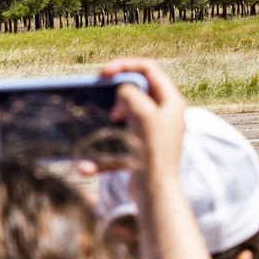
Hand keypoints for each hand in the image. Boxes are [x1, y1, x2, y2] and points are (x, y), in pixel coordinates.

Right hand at [101, 58, 185, 182]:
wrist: (155, 193)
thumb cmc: (152, 151)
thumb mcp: (141, 112)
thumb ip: (130, 93)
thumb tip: (123, 91)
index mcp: (171, 101)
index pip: (148, 69)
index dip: (124, 65)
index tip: (103, 73)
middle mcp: (165, 114)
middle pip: (138, 90)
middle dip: (118, 94)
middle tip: (108, 103)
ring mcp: (154, 132)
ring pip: (127, 113)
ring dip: (110, 117)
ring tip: (108, 122)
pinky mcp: (142, 148)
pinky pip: (120, 140)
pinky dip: (105, 149)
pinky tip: (87, 166)